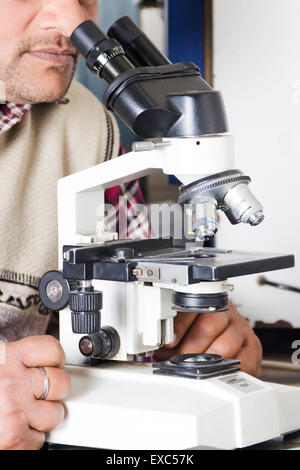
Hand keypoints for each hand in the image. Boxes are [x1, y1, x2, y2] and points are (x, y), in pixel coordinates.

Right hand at [0, 335, 69, 449]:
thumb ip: (13, 362)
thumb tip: (38, 364)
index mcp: (6, 358)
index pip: (51, 348)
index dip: (55, 358)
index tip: (52, 365)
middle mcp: (12, 383)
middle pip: (60, 382)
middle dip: (54, 390)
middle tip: (40, 394)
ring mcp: (15, 412)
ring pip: (55, 413)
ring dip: (45, 417)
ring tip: (26, 414)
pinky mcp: (14, 439)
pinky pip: (40, 440)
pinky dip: (31, 439)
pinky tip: (16, 430)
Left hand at [154, 302, 261, 376]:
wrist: (232, 332)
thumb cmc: (205, 330)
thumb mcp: (188, 326)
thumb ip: (174, 334)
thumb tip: (157, 349)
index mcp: (210, 303)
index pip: (194, 309)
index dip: (180, 327)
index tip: (169, 342)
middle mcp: (228, 314)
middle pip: (209, 327)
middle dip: (190, 348)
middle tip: (178, 360)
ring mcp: (242, 331)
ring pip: (224, 347)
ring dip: (205, 362)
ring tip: (193, 371)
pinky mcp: (253, 349)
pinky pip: (243, 364)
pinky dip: (227, 373)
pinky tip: (215, 376)